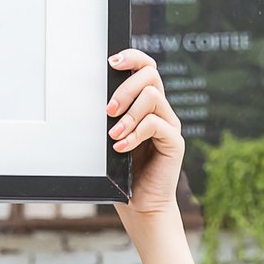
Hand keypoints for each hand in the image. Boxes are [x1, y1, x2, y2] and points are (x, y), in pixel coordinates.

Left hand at [107, 49, 183, 222]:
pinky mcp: (174, 141)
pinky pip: (155, 123)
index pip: (146, 67)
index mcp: (146, 104)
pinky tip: (121, 148)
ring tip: (113, 135)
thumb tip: (88, 95)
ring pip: (152, 96)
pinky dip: (134, 134)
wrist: (141, 205)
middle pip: (150, 74)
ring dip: (128, 114)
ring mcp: (169, 125)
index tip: (111, 62)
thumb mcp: (109, 138)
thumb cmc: (121, 173)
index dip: (132, 57)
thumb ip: (108, 117)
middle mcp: (161, 110)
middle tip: (108, 110)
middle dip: (125, 88)